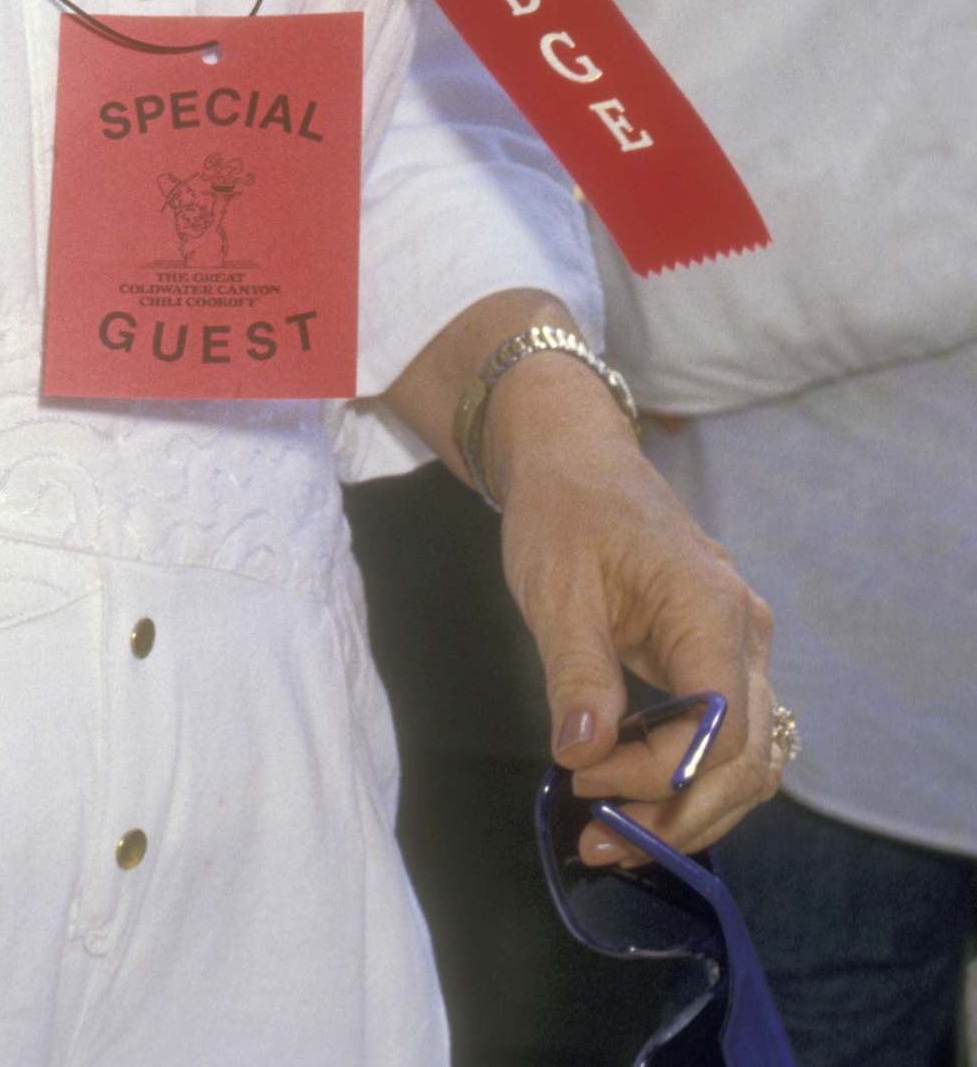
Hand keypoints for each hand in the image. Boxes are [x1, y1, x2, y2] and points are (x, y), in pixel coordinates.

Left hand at [485, 356, 778, 862]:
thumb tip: (583, 753)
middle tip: (600, 841)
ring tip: (614, 840)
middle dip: (678, 814)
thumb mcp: (556, 589)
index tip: (585, 778)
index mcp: (710, 608)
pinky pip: (726, 741)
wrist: (575, 462)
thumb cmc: (564, 512)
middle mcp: (744, 635)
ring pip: (747, 762)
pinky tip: (634, 803)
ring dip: (688, 811)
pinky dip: (687, 783)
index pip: (720, 725)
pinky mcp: (720, 663)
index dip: (661, 773)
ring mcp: (740, 650)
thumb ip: (577, 672)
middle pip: (746, 758)